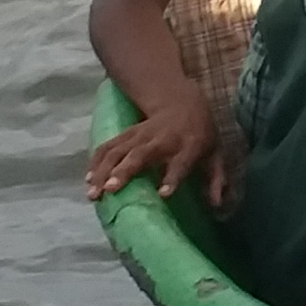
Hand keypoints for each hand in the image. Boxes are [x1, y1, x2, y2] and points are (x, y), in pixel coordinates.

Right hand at [87, 91, 239, 206]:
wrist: (182, 100)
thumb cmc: (201, 134)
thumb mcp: (215, 153)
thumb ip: (216, 179)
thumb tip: (217, 205)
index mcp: (189, 145)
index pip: (181, 163)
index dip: (172, 177)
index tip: (162, 193)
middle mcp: (163, 139)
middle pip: (141, 155)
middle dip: (124, 171)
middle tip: (110, 189)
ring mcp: (141, 134)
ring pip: (119, 150)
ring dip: (103, 169)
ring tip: (93, 191)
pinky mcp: (127, 133)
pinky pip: (108, 145)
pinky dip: (96, 160)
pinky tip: (88, 177)